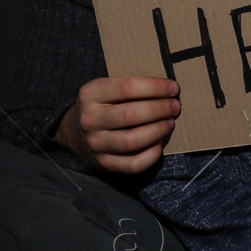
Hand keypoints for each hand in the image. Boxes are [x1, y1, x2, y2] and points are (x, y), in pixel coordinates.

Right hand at [59, 76, 179, 173]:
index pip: (127, 87)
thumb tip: (168, 89)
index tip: (173, 87)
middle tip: (175, 106)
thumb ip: (131, 87)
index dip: (155, 87)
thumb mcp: (106, 88)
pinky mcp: (104, 163)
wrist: (76, 133)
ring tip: (169, 122)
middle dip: (159, 109)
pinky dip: (151, 155)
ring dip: (157, 131)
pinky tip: (159, 144)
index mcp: (90, 94)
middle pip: (130, 115)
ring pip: (132, 140)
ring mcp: (96, 143)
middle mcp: (90, 119)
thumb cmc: (102, 106)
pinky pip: (133, 164)